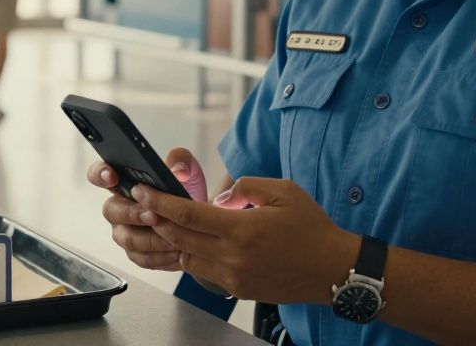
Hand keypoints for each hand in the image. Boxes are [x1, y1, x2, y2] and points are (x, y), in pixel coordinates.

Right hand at [86, 147, 208, 271]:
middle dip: (131, 213)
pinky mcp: (137, 253)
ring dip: (149, 238)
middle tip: (153, 215)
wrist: (200, 222)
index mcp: (124, 182)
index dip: (100, 174)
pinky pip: (141, 258)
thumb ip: (180, 160)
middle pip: (111, 210)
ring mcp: (125, 231)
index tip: (112, 176)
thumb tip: (176, 169)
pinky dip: (159, 256)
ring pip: (126, 238)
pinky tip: (176, 253)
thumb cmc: (186, 192)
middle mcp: (119, 207)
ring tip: (172, 238)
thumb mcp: (187, 170)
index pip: (99, 174)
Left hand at [134, 177, 358, 304]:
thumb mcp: (283, 191)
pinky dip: (192, 255)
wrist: (332, 269)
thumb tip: (221, 195)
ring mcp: (233, 277)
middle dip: (157, 219)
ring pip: (187, 257)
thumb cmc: (312, 228)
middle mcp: (233, 256)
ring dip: (173, 239)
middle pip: (179, 237)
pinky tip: (193, 242)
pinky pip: (203, 271)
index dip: (160, 202)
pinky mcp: (238, 289)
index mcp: (242, 229)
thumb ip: (247, 186)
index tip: (143, 191)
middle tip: (144, 204)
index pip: (187, 214)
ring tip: (165, 222)